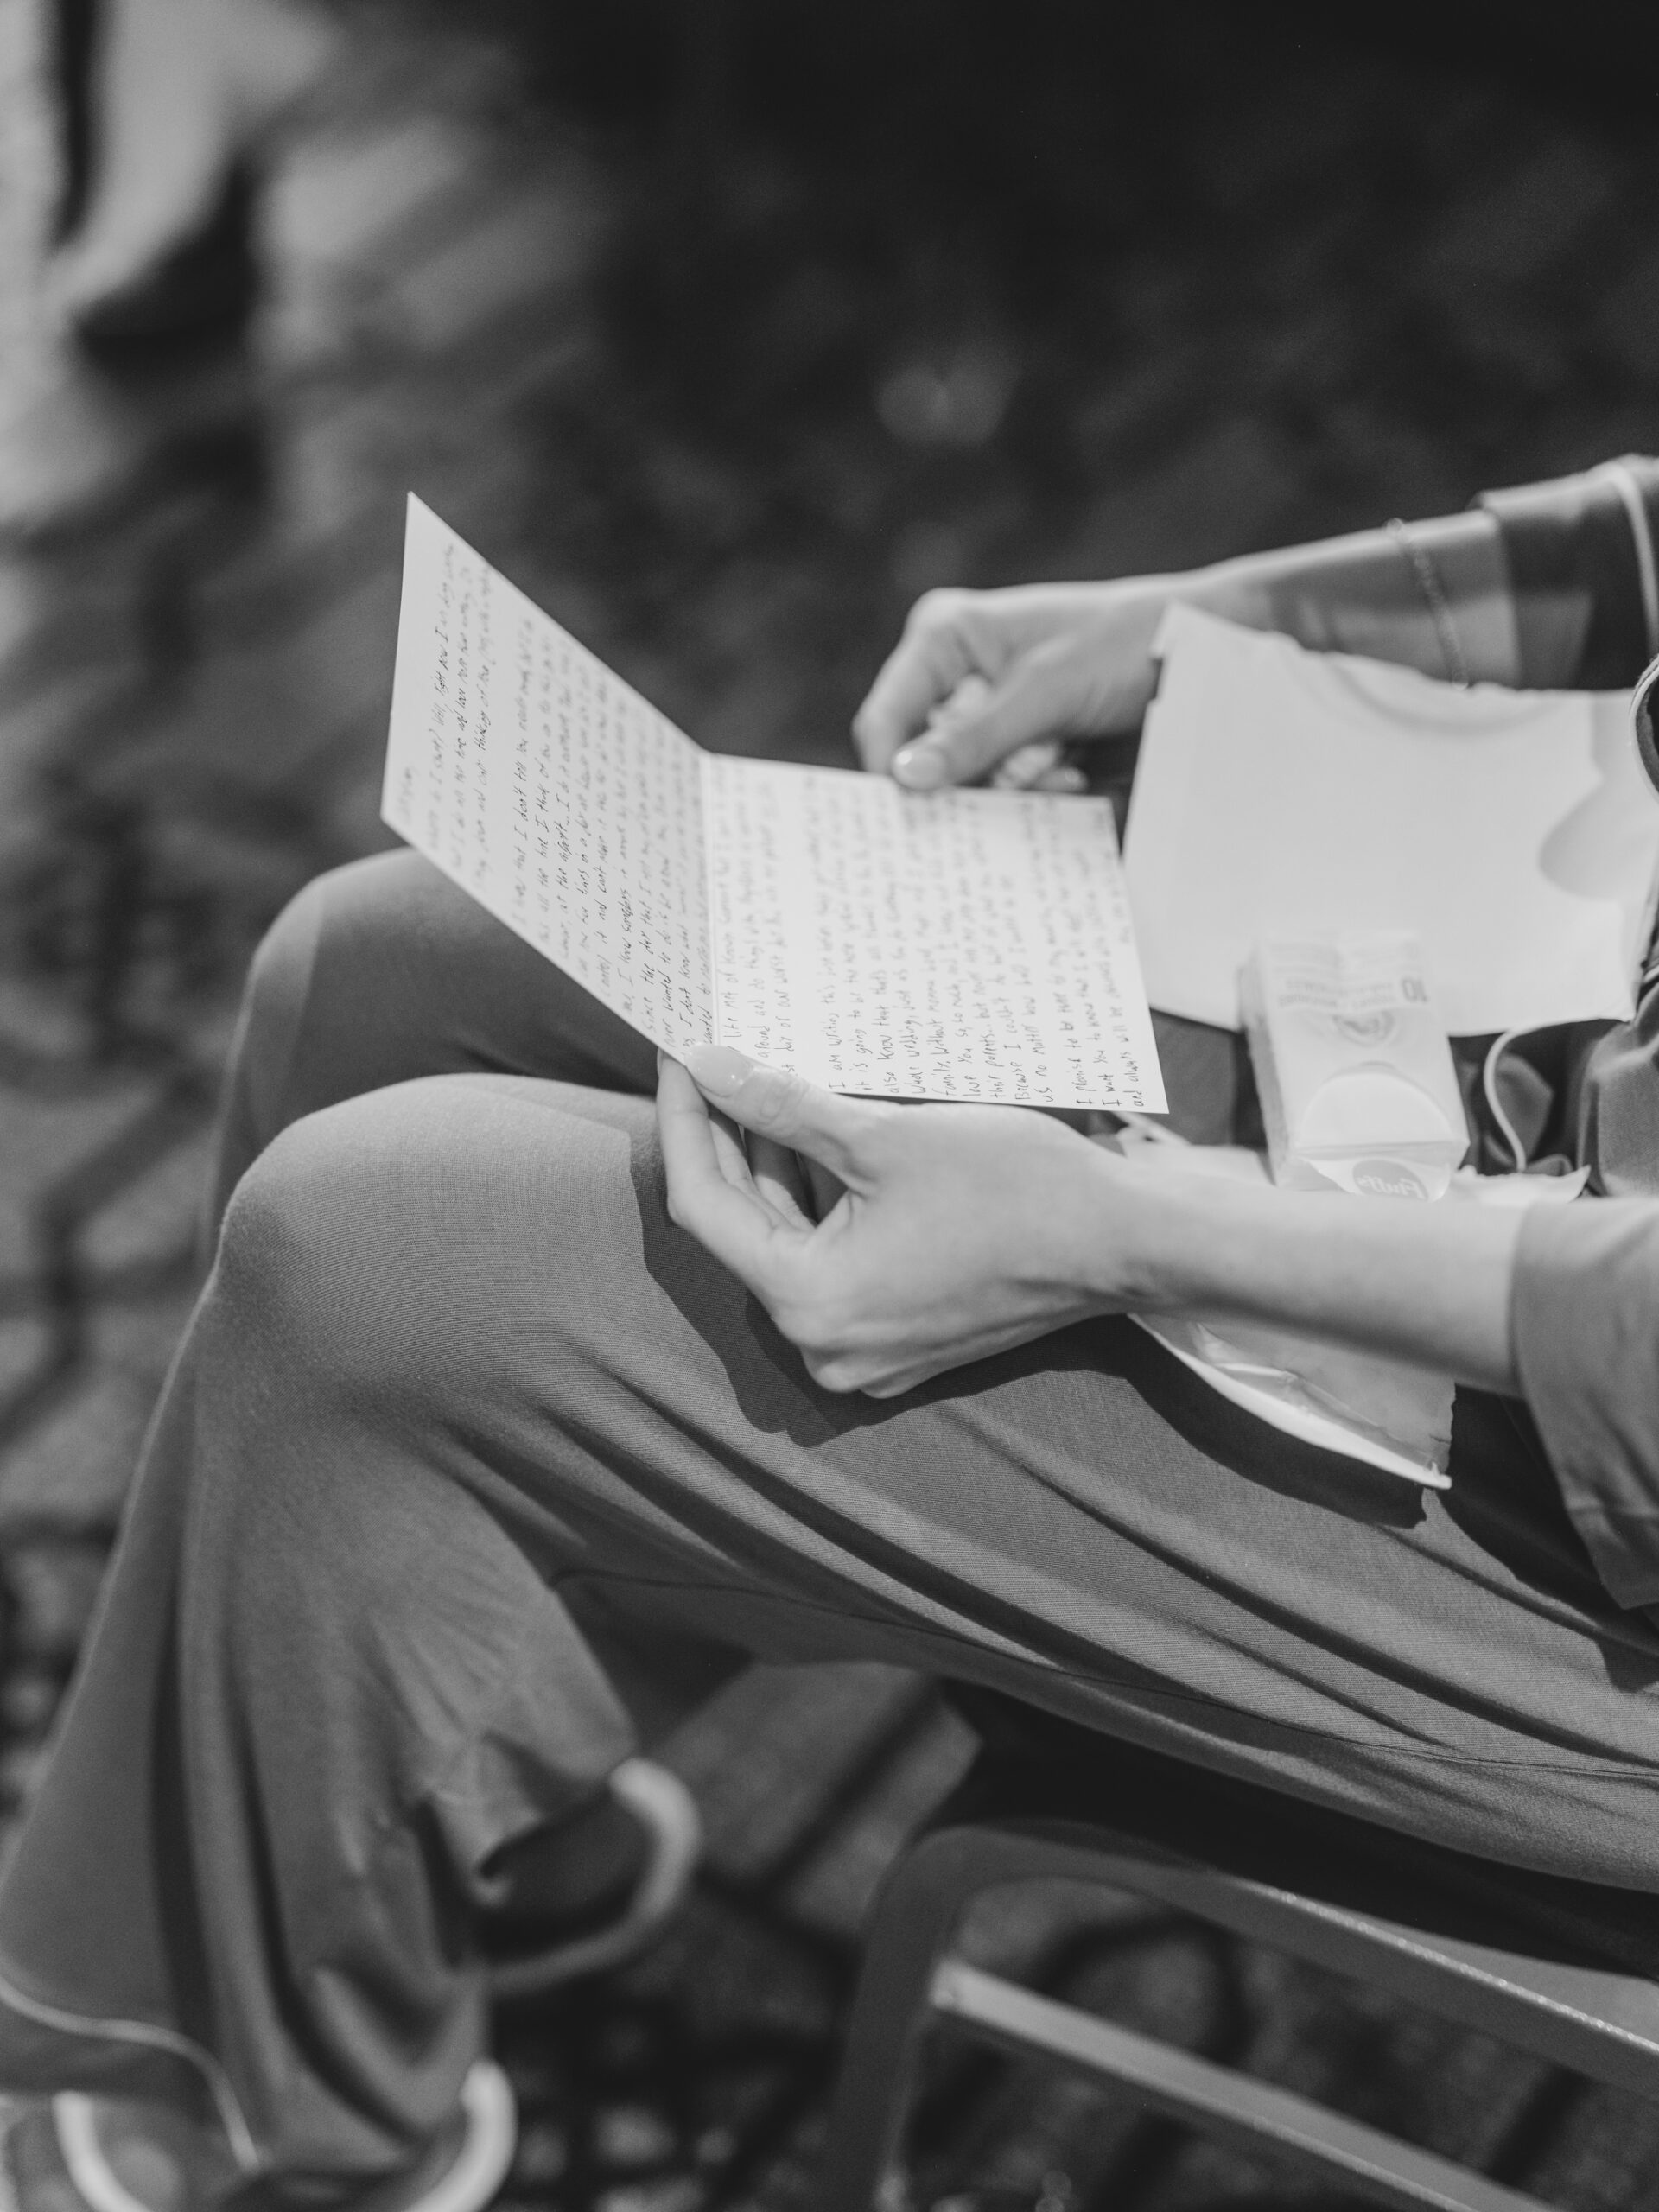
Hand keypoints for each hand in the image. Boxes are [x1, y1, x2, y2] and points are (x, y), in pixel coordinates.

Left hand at [656, 1045, 1152, 1396]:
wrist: (1127, 1243)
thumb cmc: (1017, 1190)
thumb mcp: (885, 1138)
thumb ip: (784, 1107)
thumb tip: (711, 1067)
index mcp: (811, 1304)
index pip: (704, 1206)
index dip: (685, 1122)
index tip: (679, 1058)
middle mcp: (827, 1346)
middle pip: (745, 1228)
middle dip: (730, 1141)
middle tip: (719, 1061)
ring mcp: (867, 1349)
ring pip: (793, 1242)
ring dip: (780, 1167)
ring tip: (771, 1082)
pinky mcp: (902, 1335)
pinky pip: (838, 1260)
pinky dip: (826, 1201)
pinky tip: (825, 1133)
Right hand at [852, 576, 1179, 789]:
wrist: (1203, 657)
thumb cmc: (1126, 643)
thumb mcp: (1047, 687)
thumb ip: (975, 737)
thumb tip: (904, 779)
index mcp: (946, 639)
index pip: (886, 718)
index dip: (892, 770)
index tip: (919, 812)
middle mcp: (959, 680)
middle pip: (925, 763)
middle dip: (974, 783)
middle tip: (1024, 776)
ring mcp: (993, 720)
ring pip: (970, 788)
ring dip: (1016, 792)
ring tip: (1065, 770)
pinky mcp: (1025, 752)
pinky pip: (1008, 798)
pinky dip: (1040, 799)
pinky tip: (1077, 776)